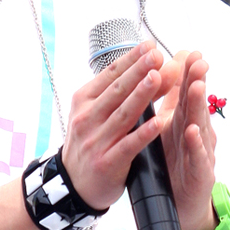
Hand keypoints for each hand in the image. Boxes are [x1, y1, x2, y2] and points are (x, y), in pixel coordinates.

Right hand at [61, 41, 179, 209]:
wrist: (71, 183)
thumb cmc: (90, 141)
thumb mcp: (97, 113)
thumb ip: (123, 93)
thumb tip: (154, 69)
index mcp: (84, 100)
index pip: (110, 75)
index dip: (131, 59)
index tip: (150, 46)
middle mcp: (87, 118)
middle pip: (117, 91)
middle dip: (138, 71)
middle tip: (156, 55)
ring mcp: (96, 141)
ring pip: (123, 114)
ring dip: (141, 95)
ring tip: (158, 78)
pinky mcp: (107, 163)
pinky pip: (128, 145)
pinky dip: (144, 133)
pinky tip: (158, 122)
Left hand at [157, 51, 217, 229]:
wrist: (181, 204)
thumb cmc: (175, 163)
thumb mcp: (170, 128)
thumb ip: (171, 102)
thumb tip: (167, 72)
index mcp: (185, 121)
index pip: (187, 92)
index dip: (188, 72)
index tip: (190, 51)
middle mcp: (197, 133)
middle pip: (196, 103)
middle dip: (197, 81)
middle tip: (198, 61)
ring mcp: (201, 153)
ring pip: (200, 125)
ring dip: (198, 106)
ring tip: (195, 87)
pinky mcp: (200, 174)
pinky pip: (197, 157)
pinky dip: (195, 144)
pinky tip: (192, 132)